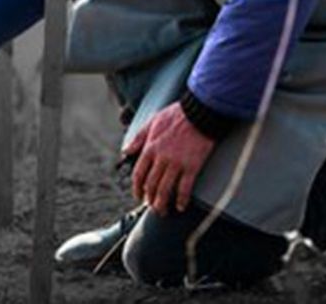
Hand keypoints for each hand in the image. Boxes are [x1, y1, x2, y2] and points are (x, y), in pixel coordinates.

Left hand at [123, 102, 215, 216]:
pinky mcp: (192, 166)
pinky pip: (184, 188)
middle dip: (149, 199)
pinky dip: (181, 200)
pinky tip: (180, 206)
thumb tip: (126, 150)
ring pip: (165, 190)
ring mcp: (176, 164)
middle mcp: (161, 158)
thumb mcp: (152, 121)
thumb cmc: (177, 115)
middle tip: (152, 206)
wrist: (199, 113)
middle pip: (151, 185)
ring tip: (162, 211)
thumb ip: (138, 138)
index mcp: (150, 148)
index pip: (139, 174)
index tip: (138, 196)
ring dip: (162, 204)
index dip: (137, 188)